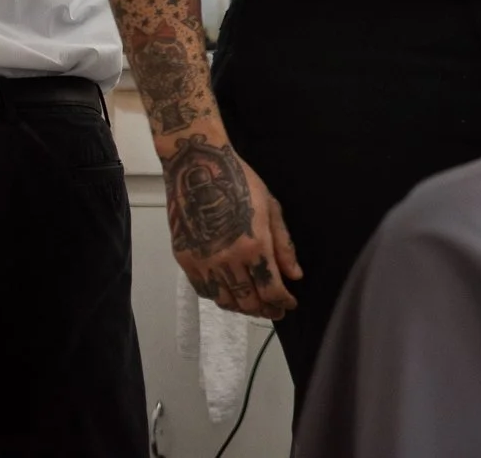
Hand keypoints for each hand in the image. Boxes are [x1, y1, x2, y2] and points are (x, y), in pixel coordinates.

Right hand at [163, 136, 300, 319]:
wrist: (198, 169)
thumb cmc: (241, 183)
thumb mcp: (272, 209)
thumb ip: (284, 246)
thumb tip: (295, 275)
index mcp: (254, 246)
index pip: (271, 289)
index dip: (283, 302)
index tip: (290, 305)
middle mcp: (227, 260)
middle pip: (248, 301)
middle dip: (265, 309)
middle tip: (275, 310)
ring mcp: (203, 262)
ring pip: (224, 300)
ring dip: (242, 307)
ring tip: (254, 304)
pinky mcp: (185, 260)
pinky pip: (204, 291)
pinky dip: (219, 297)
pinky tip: (230, 293)